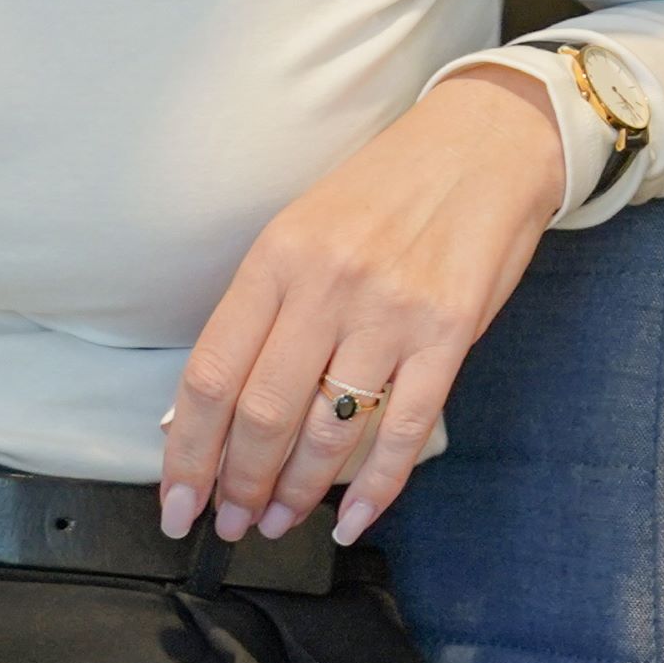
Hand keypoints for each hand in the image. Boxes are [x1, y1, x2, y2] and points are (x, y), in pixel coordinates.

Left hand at [164, 67, 562, 551]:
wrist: (487, 140)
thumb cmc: (389, 188)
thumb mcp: (304, 229)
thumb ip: (262, 310)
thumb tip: (206, 409)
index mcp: (278, 255)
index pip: (211, 375)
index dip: (186, 453)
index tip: (176, 501)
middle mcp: (329, 284)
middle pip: (263, 414)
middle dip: (239, 486)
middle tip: (231, 522)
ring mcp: (393, 310)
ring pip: (328, 430)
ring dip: (297, 492)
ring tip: (280, 519)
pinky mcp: (450, 331)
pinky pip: (405, 428)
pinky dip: (377, 488)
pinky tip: (354, 518)